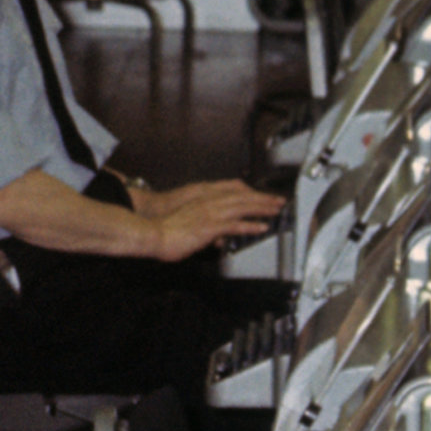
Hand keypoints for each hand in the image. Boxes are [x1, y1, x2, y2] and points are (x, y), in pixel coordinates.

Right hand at [131, 177, 281, 260]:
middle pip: (243, 197)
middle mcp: (209, 202)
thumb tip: (219, 239)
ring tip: (276, 210)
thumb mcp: (188, 225)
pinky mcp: (210, 226)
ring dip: (262, 208)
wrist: (152, 234)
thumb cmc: (165, 230)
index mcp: (203, 199)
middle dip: (263, 198)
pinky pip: (236, 225)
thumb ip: (206, 230)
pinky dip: (251, 225)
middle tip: (278, 200)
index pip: (232, 191)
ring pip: (243, 207)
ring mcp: (211, 213)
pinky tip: (262, 227)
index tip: (262, 195)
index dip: (250, 192)